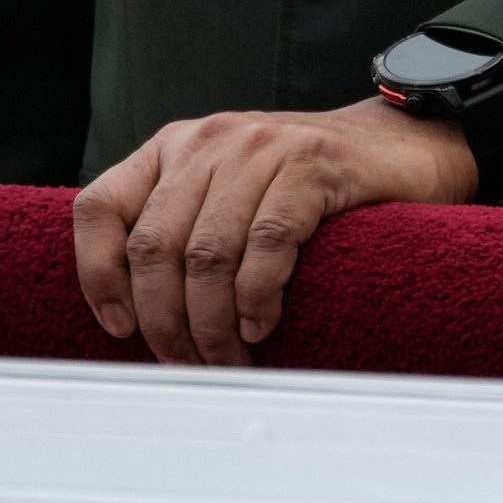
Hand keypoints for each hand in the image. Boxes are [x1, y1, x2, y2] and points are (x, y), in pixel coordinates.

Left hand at [73, 97, 475, 364]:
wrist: (405, 144)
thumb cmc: (311, 184)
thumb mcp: (231, 190)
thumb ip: (184, 225)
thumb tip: (132, 317)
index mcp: (177, 146)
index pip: (101, 206)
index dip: (97, 275)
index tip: (118, 328)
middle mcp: (211, 140)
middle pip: (156, 245)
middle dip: (163, 320)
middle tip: (184, 362)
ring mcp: (263, 147)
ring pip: (207, 253)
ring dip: (210, 323)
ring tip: (226, 357)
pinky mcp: (313, 165)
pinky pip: (266, 243)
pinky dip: (256, 296)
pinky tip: (260, 325)